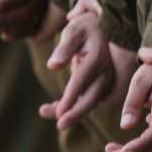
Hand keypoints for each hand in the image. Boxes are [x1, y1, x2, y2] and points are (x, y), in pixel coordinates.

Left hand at [40, 2, 115, 129]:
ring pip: (90, 100)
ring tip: (45, 111)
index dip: (71, 97)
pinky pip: (89, 98)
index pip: (82, 80)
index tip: (60, 113)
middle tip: (60, 125)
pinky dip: (73, 105)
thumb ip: (64, 49)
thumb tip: (53, 66)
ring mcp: (106, 79)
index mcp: (97, 58)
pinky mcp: (102, 84)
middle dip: (77, 112)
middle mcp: (106, 71)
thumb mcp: (73, 31)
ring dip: (72, 111)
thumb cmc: (85, 28)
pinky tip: (55, 108)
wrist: (103, 26)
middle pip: (92, 96)